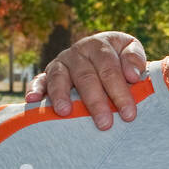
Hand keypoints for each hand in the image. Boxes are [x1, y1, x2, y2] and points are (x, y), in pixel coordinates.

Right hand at [25, 32, 147, 129]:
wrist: (102, 56)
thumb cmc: (120, 59)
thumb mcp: (130, 50)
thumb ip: (135, 58)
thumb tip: (132, 75)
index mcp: (99, 45)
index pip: (109, 68)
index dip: (119, 90)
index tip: (129, 113)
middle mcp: (78, 52)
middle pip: (86, 76)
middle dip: (95, 101)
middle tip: (104, 124)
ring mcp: (61, 64)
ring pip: (60, 78)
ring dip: (61, 95)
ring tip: (65, 112)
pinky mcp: (47, 75)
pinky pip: (38, 81)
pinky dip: (34, 89)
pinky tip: (33, 100)